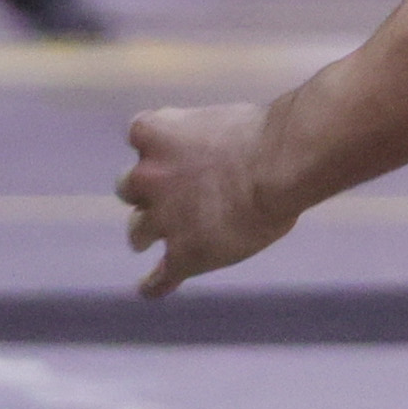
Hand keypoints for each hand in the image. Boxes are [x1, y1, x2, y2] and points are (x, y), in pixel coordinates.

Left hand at [117, 102, 298, 296]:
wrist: (279, 166)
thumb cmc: (265, 135)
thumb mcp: (220, 120)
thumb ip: (203, 139)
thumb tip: (216, 155)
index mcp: (157, 133)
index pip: (140, 134)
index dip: (156, 147)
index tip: (170, 152)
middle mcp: (148, 176)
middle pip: (128, 188)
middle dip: (146, 193)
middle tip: (166, 199)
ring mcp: (163, 219)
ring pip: (138, 233)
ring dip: (148, 234)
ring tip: (154, 242)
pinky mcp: (184, 255)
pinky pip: (160, 278)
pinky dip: (155, 284)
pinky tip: (152, 288)